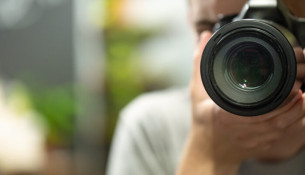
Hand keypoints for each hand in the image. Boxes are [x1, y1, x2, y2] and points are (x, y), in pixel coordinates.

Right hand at [176, 31, 304, 174]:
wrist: (208, 150)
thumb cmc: (202, 121)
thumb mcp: (196, 92)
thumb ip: (200, 64)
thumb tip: (204, 38)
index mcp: (224, 116)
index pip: (254, 112)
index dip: (276, 103)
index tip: (289, 88)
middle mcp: (241, 130)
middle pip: (274, 121)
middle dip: (291, 105)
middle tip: (300, 88)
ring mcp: (252, 140)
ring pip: (281, 130)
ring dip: (295, 114)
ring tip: (303, 98)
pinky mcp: (260, 146)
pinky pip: (281, 137)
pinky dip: (293, 124)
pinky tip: (298, 112)